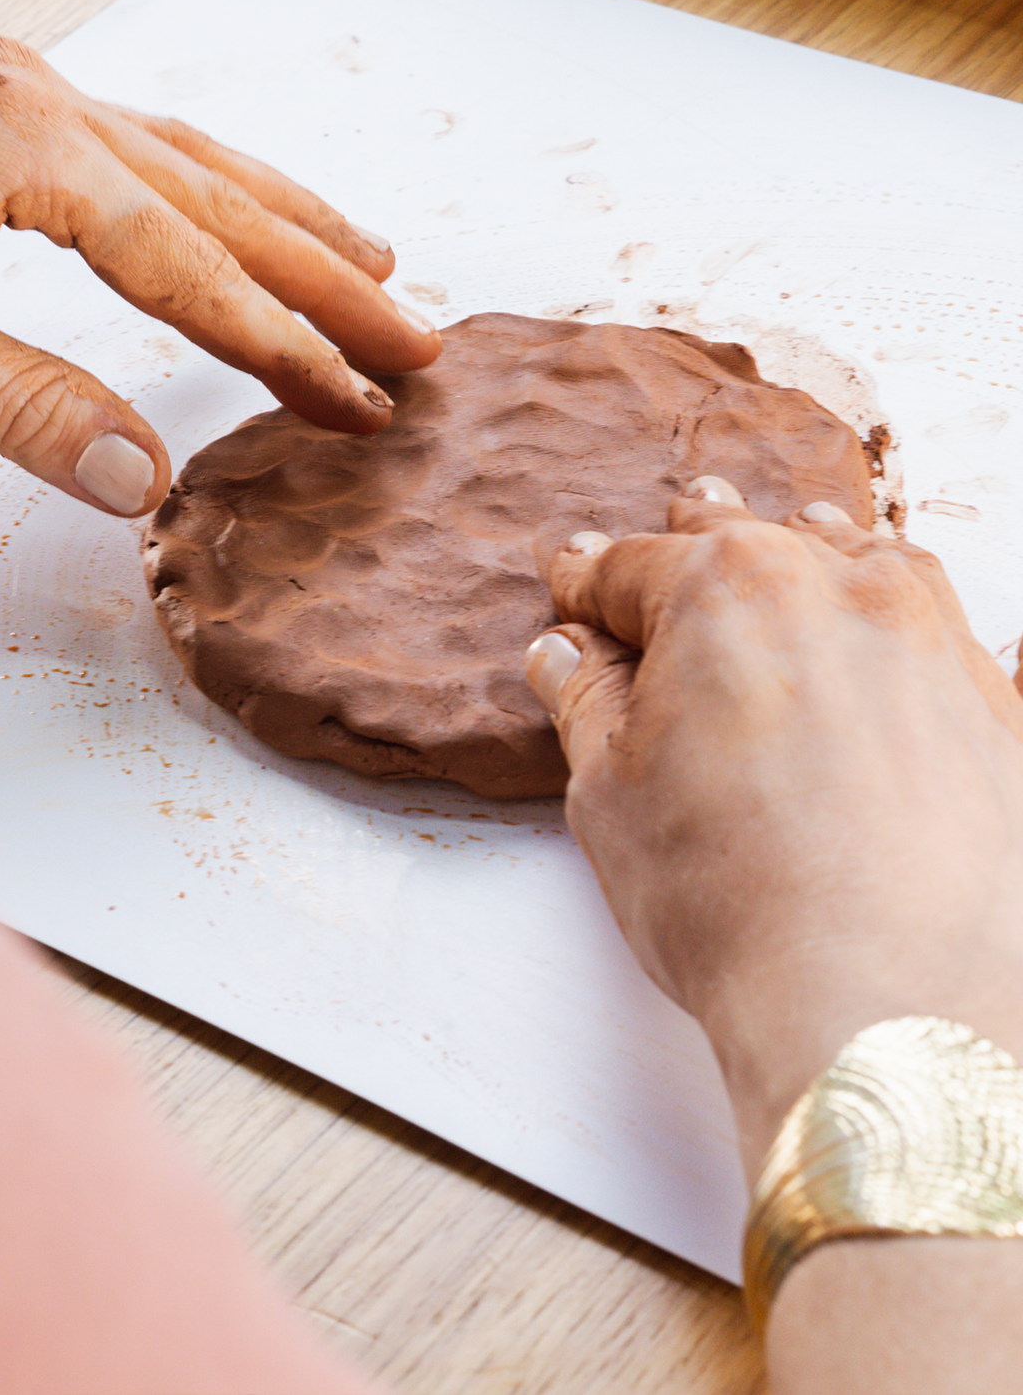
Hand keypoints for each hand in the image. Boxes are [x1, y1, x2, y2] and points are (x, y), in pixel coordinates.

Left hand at [0, 39, 437, 515]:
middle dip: (324, 275)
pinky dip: (201, 186)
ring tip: (371, 260)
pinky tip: (226, 209)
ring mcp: (13, 83)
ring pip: (185, 155)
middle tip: (421, 337)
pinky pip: (130, 142)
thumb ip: (24, 407)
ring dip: (281, 215)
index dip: (282, 342)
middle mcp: (39, 92)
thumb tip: (145, 482)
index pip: (189, 262)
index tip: (363, 401)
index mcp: (25, 140)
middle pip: (219, 196)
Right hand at [523, 478, 1022, 1169]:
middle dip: (697, 539)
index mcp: (726, 587)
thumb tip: (567, 655)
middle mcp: (842, 586)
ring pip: (863, 560)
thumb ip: (586, 703)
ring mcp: (936, 640)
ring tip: (790, 554)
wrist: (894, 1007)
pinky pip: (946, 626)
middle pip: (751, 539)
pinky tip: (889, 636)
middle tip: (669, 540)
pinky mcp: (1001, 706)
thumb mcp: (610, 794)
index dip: (586, 582)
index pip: (631, 567)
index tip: (570, 586)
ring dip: (811, 556)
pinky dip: (902, 618)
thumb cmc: (738, 899)